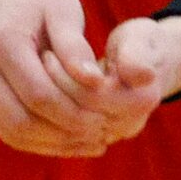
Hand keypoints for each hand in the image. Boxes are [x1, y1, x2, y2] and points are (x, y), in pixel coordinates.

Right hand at [0, 0, 112, 157]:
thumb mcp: (65, 10)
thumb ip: (75, 47)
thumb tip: (95, 84)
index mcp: (1, 43)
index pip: (39, 96)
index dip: (73, 115)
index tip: (105, 122)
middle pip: (21, 123)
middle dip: (63, 136)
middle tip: (101, 138)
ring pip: (12, 133)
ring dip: (52, 145)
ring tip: (91, 144)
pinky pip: (8, 128)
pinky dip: (39, 140)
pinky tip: (71, 140)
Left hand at [43, 15, 180, 146]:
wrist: (147, 64)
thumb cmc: (139, 43)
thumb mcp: (139, 38)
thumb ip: (136, 55)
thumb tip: (144, 75)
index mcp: (140, 99)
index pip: (90, 95)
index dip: (64, 76)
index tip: (47, 53)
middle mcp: (129, 124)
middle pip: (77, 116)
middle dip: (51, 91)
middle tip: (33, 68)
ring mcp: (114, 135)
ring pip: (68, 130)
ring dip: (47, 107)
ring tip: (33, 79)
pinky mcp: (99, 140)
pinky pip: (67, 137)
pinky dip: (49, 120)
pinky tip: (37, 98)